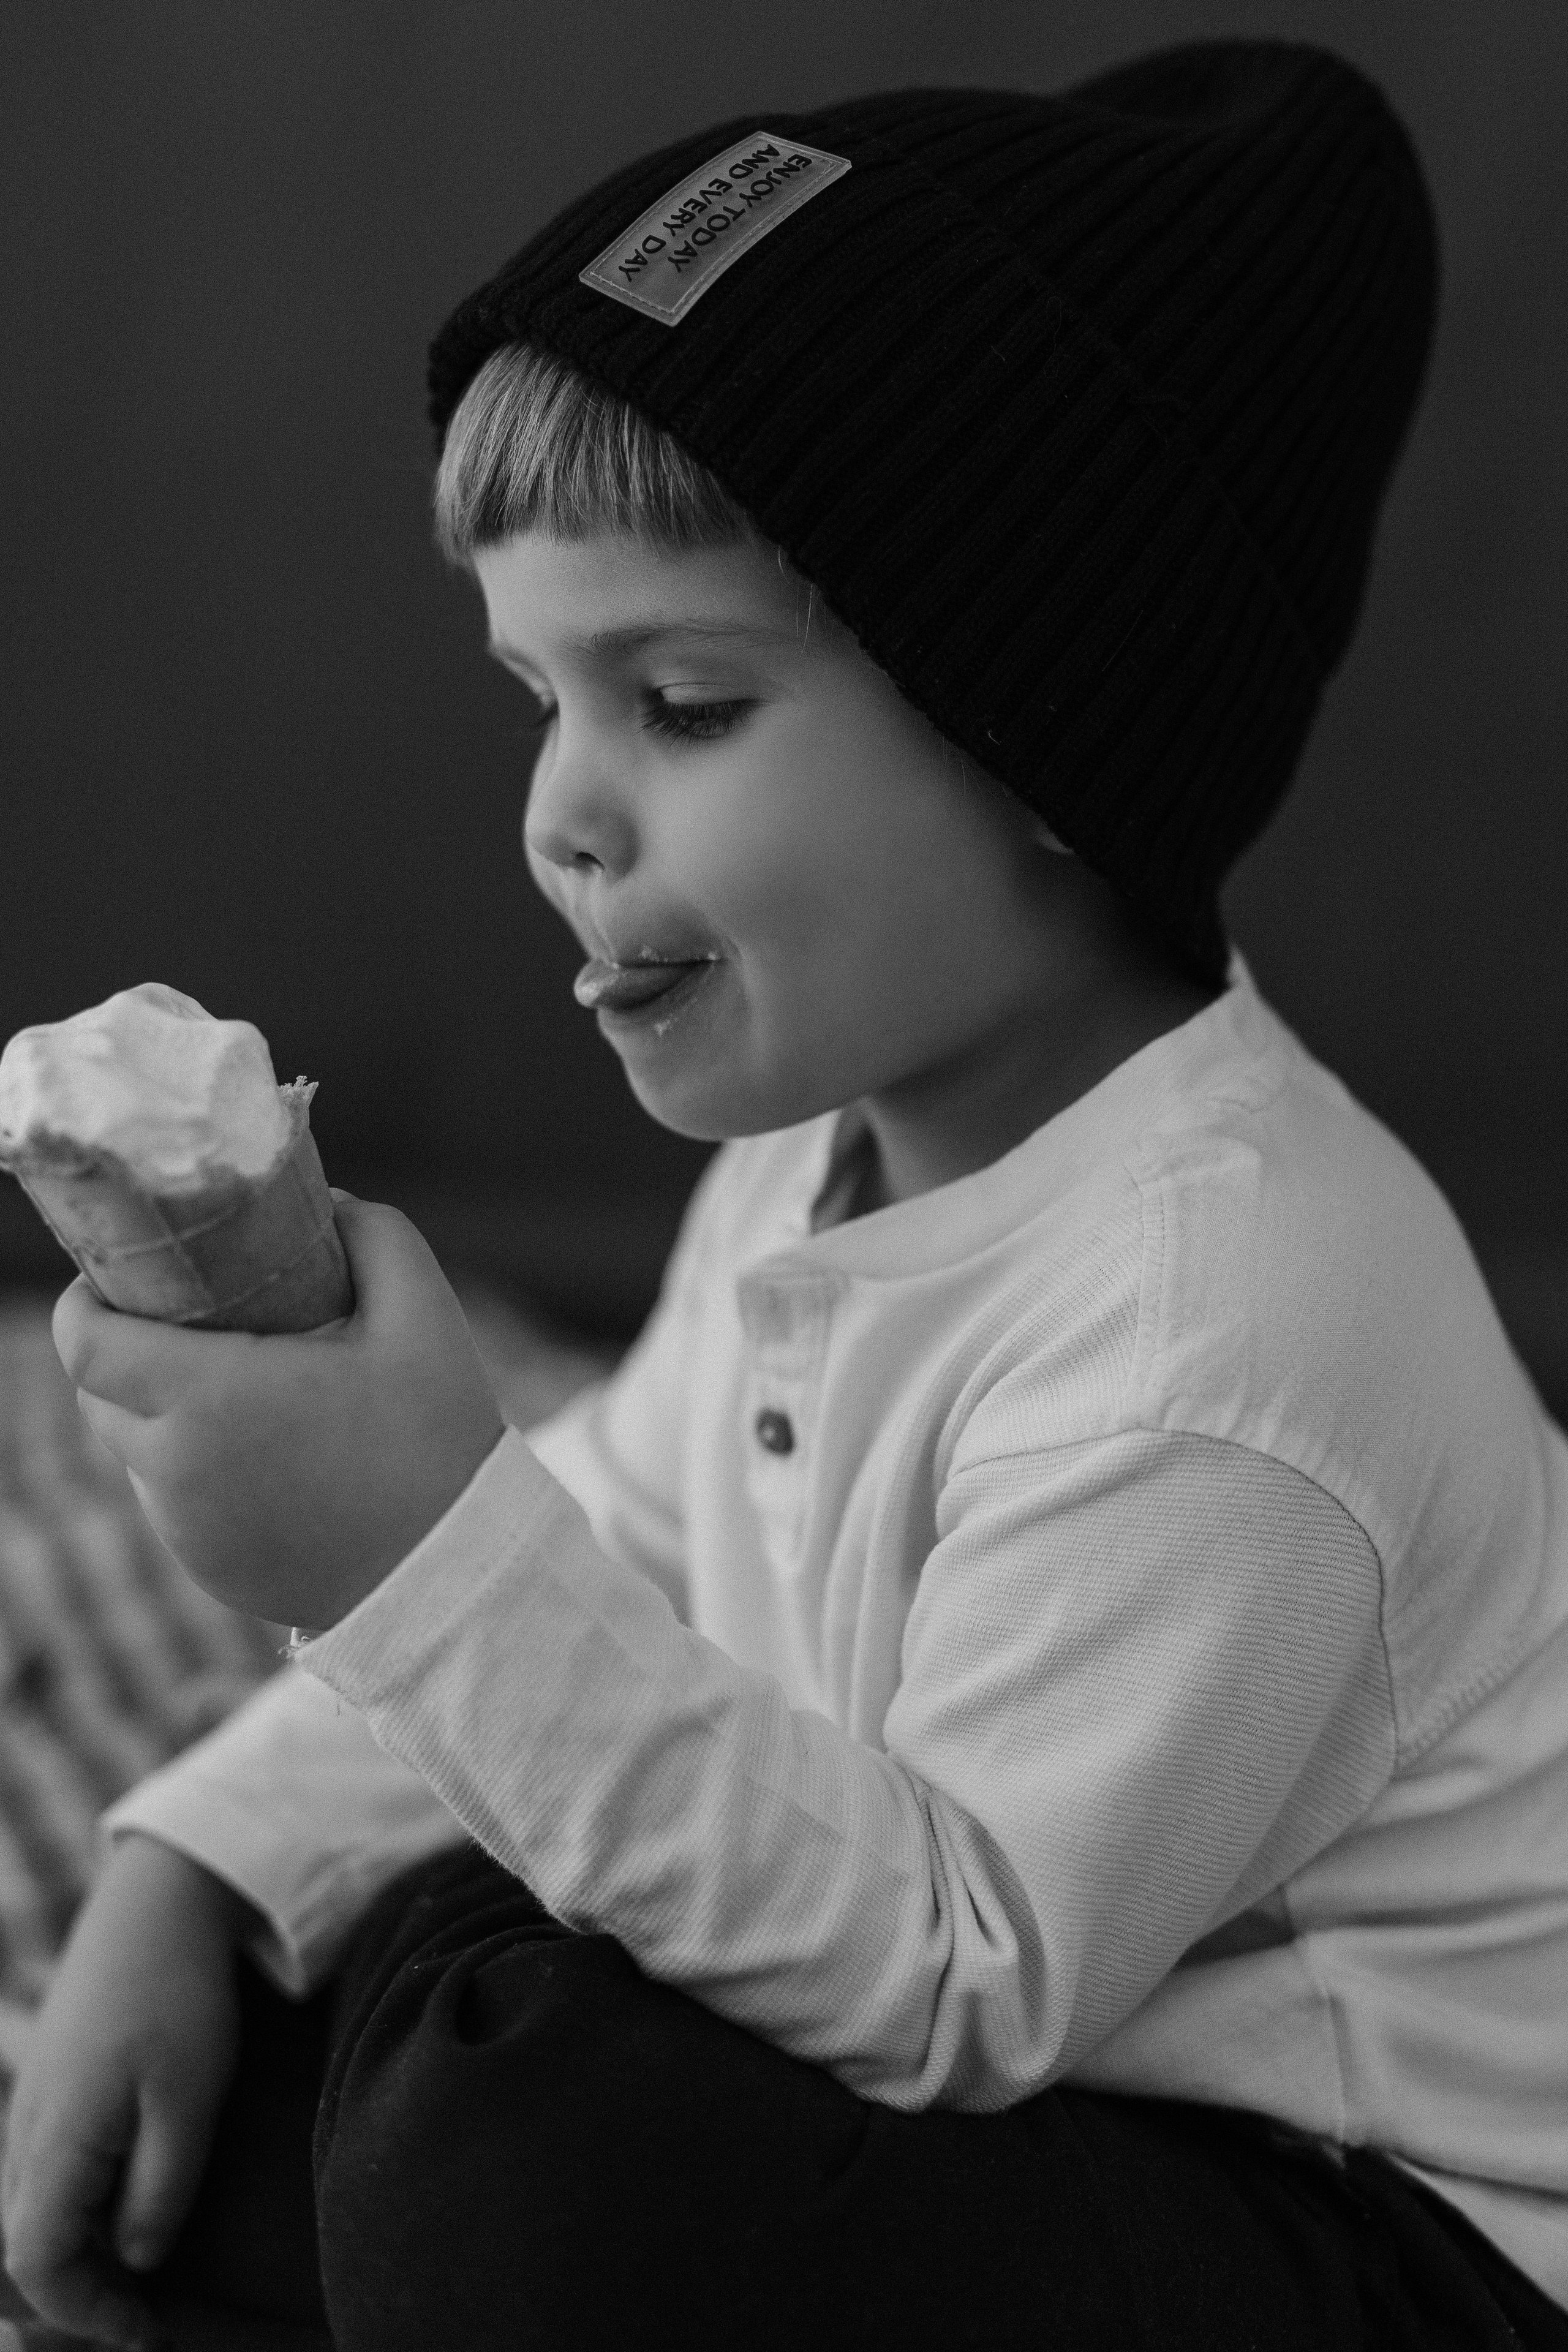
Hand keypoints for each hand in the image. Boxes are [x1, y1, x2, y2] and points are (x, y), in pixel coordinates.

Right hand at [1, 1835, 248, 2349]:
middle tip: (148, 2318)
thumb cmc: (180, 1999)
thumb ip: (160, 2191)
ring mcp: (32, 2104)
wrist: (157, 1905)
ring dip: (79, 2254)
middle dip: (80, 2296)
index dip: (88, 2315)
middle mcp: (25, 2130)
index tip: (148, 2332)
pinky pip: (46, 2172)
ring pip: (32, 2212)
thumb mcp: (190, 2102)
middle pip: (26, 2249)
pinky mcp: (52, 2084)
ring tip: (143, 2276)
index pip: (40, 2266)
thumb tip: (134, 2263)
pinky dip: (77, 2209)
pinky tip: (127, 2209)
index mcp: (53, 2142)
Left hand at [51, 1195, 505, 1627]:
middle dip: (126, 1349)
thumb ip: (373, 1235)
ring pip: (133, 1450)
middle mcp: (177, 1470)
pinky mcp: (205, 1567)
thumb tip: (324, 1205)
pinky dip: (197, 1469)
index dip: (83, 1301)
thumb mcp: (424, 1313)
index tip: (120, 1277)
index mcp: (212, 1400)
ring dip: (165, 1412)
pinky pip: (172, 1501)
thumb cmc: (438, 1439)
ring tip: (249, 1393)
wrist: (456, 1573)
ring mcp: (185, 1528)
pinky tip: (271, 1459)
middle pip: (97, 1394)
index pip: (83, 1343)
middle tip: (193, 1322)